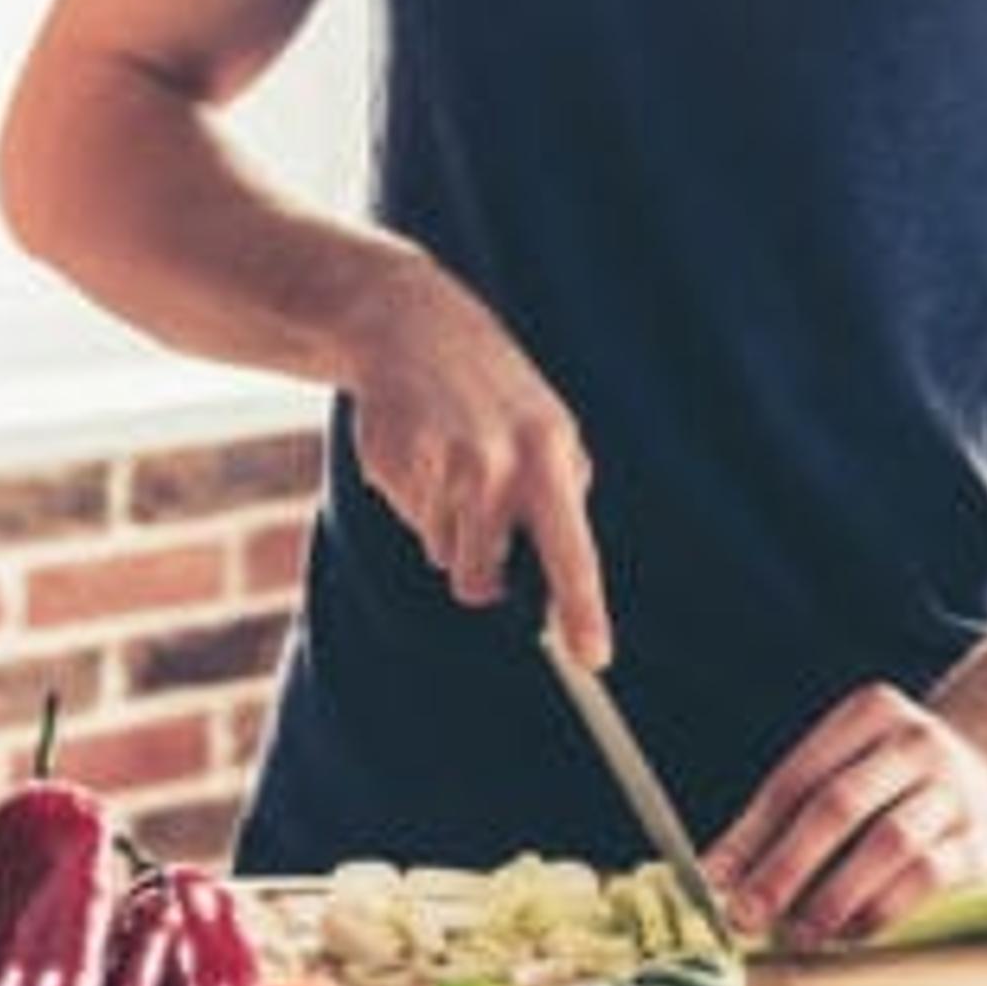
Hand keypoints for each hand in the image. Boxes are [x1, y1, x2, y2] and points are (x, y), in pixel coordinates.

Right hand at [337, 257, 612, 665]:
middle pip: (480, 578)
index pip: (572, 549)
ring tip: (451, 462)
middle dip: (478, 569)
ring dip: (446, 527)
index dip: (583, 609)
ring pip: (442, 553)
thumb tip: (558, 590)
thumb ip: (560, 499)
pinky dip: (415, 498)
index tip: (593, 657)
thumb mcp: (549, 431)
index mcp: (548, 457)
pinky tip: (421, 449)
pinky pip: (409, 520)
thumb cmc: (497, 395)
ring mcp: (440, 465)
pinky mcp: (393, 465)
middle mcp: (496, 465)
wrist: (414, 327)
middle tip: (478, 513)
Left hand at [704, 683, 986, 949]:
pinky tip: (849, 931)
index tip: (714, 880)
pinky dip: (881, 909)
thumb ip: (786, 812)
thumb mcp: (846, 765)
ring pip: (888, 843)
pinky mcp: (983, 839)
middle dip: (785, 866)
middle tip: (746, 915)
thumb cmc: (890, 777)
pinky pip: (927, 877)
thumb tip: (720, 875)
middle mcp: (914, 743)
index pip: (796, 777)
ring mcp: (954, 789)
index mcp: (868, 713)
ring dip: (835, 895)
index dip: (750, 832)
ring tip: (798, 933)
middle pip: (837, 805)